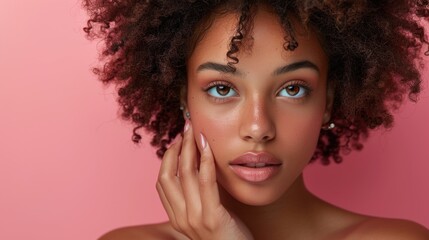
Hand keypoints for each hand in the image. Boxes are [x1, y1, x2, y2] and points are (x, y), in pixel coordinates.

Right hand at [156, 121, 253, 239]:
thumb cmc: (228, 237)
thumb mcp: (207, 217)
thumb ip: (199, 198)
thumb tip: (199, 169)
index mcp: (176, 218)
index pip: (162, 182)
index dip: (167, 158)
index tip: (177, 141)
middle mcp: (180, 219)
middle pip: (168, 174)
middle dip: (176, 148)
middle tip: (186, 128)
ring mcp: (194, 220)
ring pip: (185, 174)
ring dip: (189, 148)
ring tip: (195, 131)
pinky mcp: (211, 218)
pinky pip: (205, 182)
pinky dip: (206, 161)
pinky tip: (208, 147)